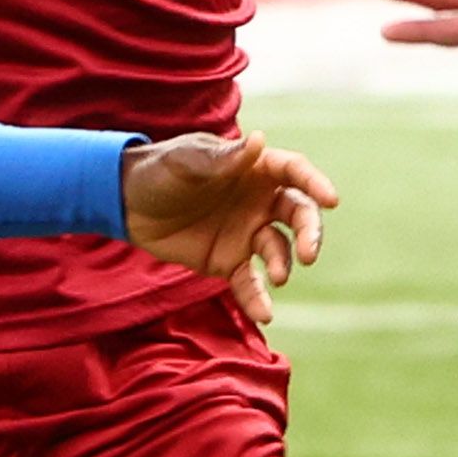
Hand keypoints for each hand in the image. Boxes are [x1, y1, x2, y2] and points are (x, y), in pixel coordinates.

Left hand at [121, 128, 336, 320]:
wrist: (126, 204)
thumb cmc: (160, 171)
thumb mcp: (186, 160)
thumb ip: (222, 157)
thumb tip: (259, 142)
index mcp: (255, 168)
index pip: (295, 172)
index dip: (315, 184)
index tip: (331, 200)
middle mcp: (259, 201)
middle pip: (299, 214)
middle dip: (310, 233)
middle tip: (310, 253)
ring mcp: (247, 233)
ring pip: (280, 250)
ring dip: (284, 264)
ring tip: (277, 278)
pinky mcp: (229, 262)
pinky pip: (251, 282)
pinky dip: (259, 299)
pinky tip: (265, 315)